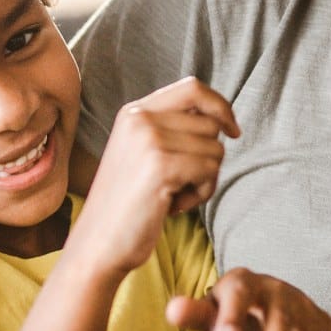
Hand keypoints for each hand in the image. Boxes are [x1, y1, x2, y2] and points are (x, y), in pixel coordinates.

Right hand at [67, 77, 238, 279]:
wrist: (97, 244)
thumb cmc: (128, 205)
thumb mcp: (141, 152)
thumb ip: (171, 128)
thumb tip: (221, 118)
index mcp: (134, 111)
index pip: (193, 87)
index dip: (220, 106)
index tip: (232, 130)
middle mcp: (140, 118)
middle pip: (210, 123)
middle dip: (208, 157)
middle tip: (181, 183)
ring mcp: (149, 139)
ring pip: (215, 149)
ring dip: (204, 179)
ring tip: (172, 196)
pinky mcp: (161, 166)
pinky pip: (209, 171)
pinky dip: (200, 194)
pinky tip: (172, 206)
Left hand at [167, 269, 330, 330]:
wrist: (266, 297)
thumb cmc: (231, 309)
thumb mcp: (211, 310)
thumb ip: (194, 313)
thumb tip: (171, 310)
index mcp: (246, 284)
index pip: (238, 295)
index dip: (231, 315)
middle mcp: (281, 296)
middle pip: (279, 323)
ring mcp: (308, 314)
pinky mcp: (328, 330)